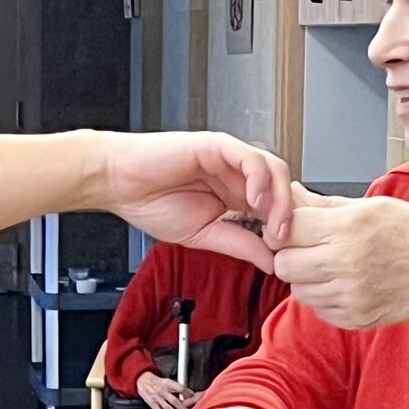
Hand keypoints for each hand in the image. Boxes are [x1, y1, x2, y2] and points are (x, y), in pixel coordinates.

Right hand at [98, 132, 291, 272]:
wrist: (118, 184)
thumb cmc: (151, 203)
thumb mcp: (203, 235)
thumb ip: (239, 245)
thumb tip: (271, 263)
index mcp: (235, 194)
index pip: (277, 206)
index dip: (286, 228)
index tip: (285, 254)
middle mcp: (237, 174)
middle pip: (283, 187)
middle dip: (289, 215)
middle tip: (283, 242)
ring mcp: (229, 158)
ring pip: (274, 170)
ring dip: (280, 199)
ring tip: (274, 226)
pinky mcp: (217, 145)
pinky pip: (251, 158)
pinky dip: (260, 179)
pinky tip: (254, 202)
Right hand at [137, 372, 197, 408]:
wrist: (143, 381)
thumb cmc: (157, 382)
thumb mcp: (168, 381)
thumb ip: (177, 388)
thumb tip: (188, 395)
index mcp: (168, 383)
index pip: (180, 388)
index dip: (188, 394)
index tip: (193, 398)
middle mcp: (163, 391)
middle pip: (175, 401)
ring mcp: (157, 398)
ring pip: (168, 408)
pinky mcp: (153, 404)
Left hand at [267, 185, 408, 334]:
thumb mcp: (375, 205)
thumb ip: (326, 205)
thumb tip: (291, 193)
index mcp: (352, 226)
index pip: (289, 228)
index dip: (285, 226)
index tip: (294, 226)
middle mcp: (348, 262)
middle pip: (284, 264)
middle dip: (290, 254)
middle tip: (307, 248)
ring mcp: (351, 295)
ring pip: (298, 289)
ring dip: (305, 278)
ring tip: (329, 265)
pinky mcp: (356, 318)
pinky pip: (318, 309)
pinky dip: (324, 297)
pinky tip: (345, 283)